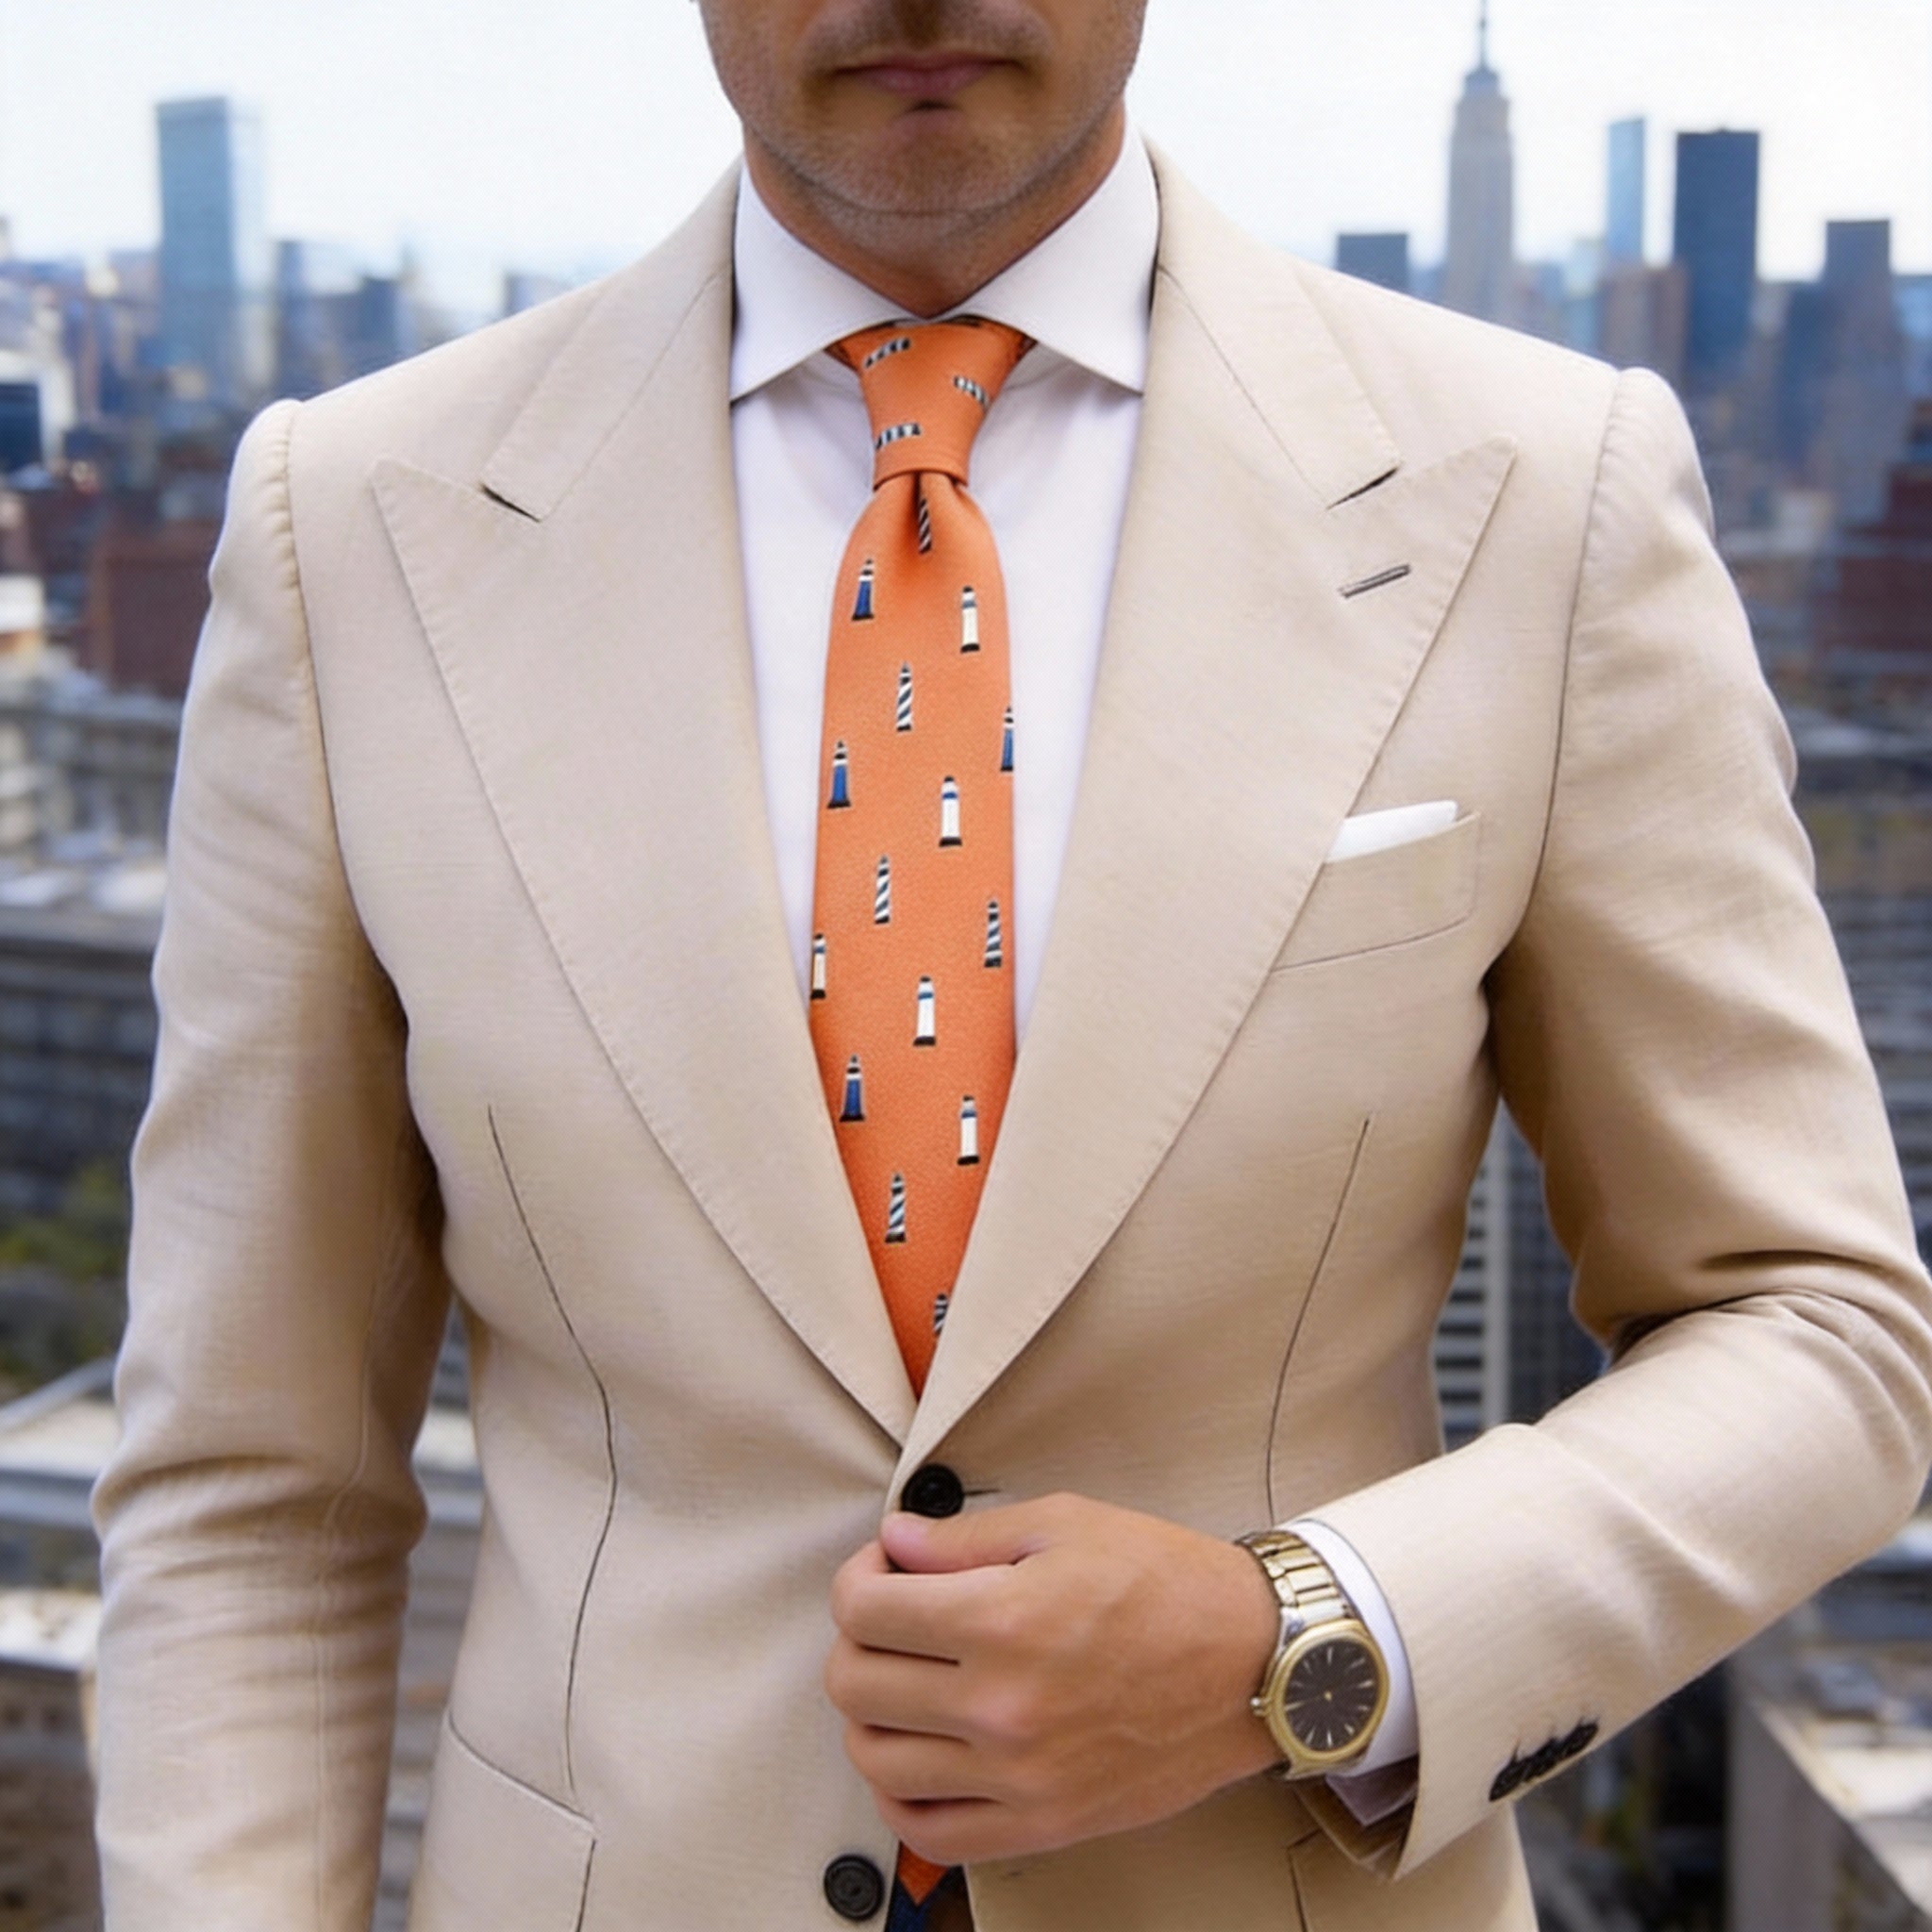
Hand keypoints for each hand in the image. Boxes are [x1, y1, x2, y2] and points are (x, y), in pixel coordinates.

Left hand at [824, 1492, 1282, 1865]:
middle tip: (894, 1616)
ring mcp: (1018, 1777)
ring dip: (872, 1712)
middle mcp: (1000, 1708)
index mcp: (1001, 1622)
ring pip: (876, 1760)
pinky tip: (921, 1751)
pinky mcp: (1042, 1824)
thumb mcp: (1064, 1523)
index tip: (885, 1569)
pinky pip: (929, 1832)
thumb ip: (964, 1537)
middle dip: (857, 1638)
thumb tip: (894, 1545)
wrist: (1253, 1663)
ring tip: (908, 1679)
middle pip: (854, 1685)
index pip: (864, 1610)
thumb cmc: (1168, 1584)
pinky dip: (902, 1793)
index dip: (859, 1578)